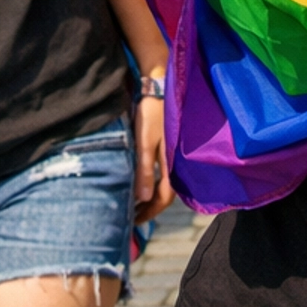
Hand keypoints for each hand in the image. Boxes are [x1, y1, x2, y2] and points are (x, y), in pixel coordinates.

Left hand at [133, 89, 173, 222]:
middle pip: (165, 194)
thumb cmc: (151, 112)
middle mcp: (175, 161)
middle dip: (150, 209)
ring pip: (164, 183)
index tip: (133, 222)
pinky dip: (152, 182)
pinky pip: (162, 171)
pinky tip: (142, 181)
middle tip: (132, 218)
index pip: (163, 198)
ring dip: (150, 196)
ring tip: (134, 204)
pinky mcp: (168, 144)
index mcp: (171, 163)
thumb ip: (145, 170)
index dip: (149, 213)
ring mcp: (172, 153)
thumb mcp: (144, 142)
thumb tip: (144, 199)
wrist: (159, 84)